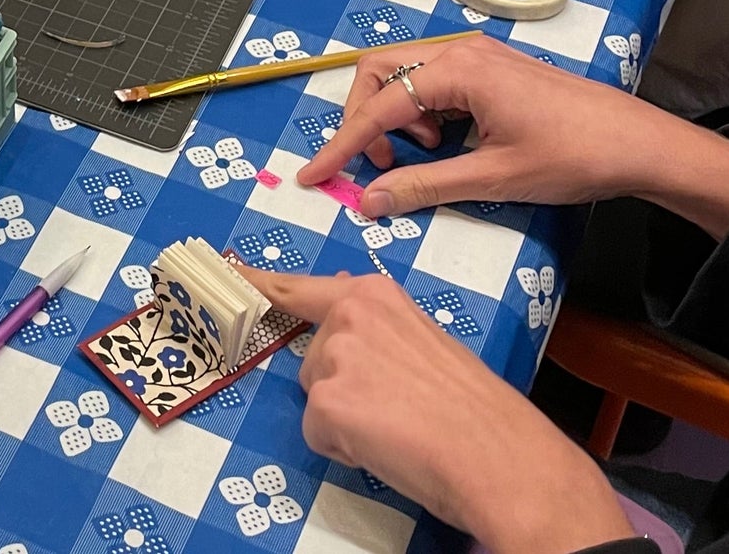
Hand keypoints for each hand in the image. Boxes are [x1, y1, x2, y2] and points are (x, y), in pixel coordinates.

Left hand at [241, 267, 630, 553]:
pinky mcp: (327, 402)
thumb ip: (376, 327)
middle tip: (397, 411)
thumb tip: (339, 310)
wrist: (500, 456)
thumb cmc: (475, 409)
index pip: (302, 287)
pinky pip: (319, 435)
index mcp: (375, 294)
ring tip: (399, 428)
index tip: (228, 272)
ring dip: (346, 421)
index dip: (260, 285)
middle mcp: (348, 314)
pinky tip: (387, 447)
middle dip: (342, 389)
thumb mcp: (423, 342)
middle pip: (313, 360)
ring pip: (316, 398)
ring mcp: (333, 356)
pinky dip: (346, 450)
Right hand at [299, 36, 728, 237]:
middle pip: (381, 71)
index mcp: (457, 69)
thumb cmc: (571, 157)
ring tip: (425, 157)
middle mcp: (459, 49)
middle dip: (365, 118)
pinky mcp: (490, 68)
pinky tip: (449, 145)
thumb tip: (370, 201)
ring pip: (406, 74)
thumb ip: (425, 185)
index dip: (342, 143)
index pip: (378, 104)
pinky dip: (425, 113)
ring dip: (398, 116)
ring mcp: (476, 54)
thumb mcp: (493, 179)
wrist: (639, 143)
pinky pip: (434, 81)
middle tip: (377, 164)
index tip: (315, 175)